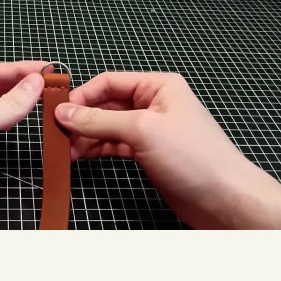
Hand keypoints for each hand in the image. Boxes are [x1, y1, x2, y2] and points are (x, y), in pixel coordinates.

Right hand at [55, 71, 280, 228]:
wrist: (224, 198)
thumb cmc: (193, 156)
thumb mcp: (142, 131)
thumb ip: (99, 121)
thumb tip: (65, 112)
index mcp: (158, 86)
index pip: (109, 82)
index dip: (82, 95)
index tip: (58, 112)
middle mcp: (154, 103)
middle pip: (107, 104)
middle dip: (81, 118)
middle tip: (56, 134)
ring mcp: (152, 129)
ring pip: (108, 126)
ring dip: (86, 136)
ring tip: (64, 150)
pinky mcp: (149, 153)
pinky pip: (115, 144)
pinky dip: (97, 149)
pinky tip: (80, 156)